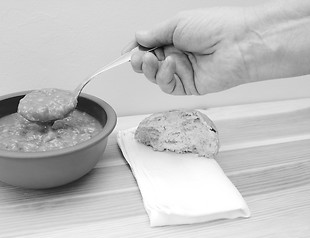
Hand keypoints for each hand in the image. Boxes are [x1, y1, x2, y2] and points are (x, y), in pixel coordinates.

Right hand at [123, 7, 251, 94]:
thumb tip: (138, 38)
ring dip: (148, 69)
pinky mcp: (188, 86)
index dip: (135, 49)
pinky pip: (167, 85)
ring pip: (155, 76)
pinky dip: (163, 76)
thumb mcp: (177, 23)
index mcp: (174, 38)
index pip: (148, 46)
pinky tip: (169, 64)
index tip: (125, 52)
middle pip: (148, 63)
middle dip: (138, 61)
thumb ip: (155, 34)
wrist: (239, 43)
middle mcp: (177, 55)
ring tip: (149, 59)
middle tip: (136, 56)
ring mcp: (182, 71)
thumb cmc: (215, 26)